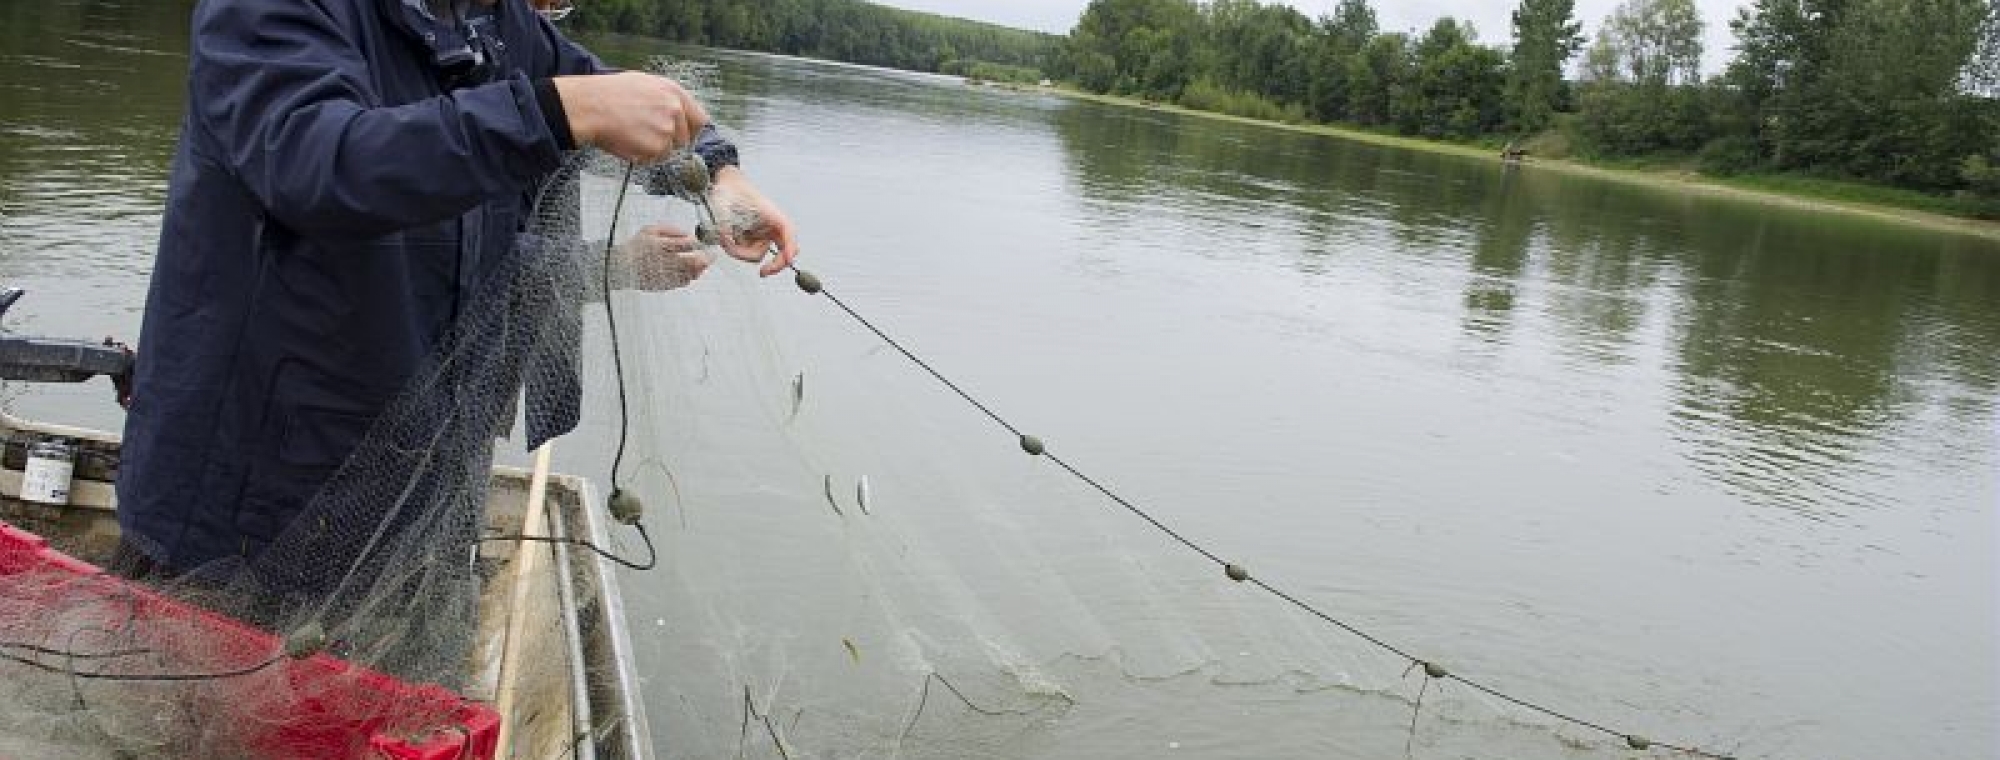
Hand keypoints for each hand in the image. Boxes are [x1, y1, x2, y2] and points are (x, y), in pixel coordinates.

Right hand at [553, 72, 707, 163]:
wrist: (591, 106)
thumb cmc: (609, 93)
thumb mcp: (644, 84)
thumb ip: (666, 99)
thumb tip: (678, 112)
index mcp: (674, 92)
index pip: (700, 119)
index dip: (690, 130)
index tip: (681, 135)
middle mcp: (675, 110)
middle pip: (685, 138)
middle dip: (669, 141)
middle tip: (646, 135)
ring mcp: (667, 130)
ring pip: (669, 150)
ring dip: (654, 149)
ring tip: (633, 135)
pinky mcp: (657, 147)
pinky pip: (655, 159)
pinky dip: (643, 156)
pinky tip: (628, 141)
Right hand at [614, 224, 711, 290]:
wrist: (621, 266)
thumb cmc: (637, 246)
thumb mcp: (650, 230)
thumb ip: (670, 229)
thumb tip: (688, 234)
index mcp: (661, 245)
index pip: (686, 244)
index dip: (698, 243)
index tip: (702, 242)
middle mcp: (664, 262)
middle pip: (692, 262)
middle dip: (706, 258)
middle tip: (712, 255)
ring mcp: (665, 275)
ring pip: (690, 274)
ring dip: (700, 268)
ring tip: (704, 263)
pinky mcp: (664, 285)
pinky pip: (683, 282)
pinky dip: (690, 276)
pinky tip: (692, 271)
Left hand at [707, 167, 799, 276]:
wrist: (723, 185)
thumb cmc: (729, 189)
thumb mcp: (723, 203)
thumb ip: (723, 222)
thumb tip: (725, 238)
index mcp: (771, 213)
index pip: (787, 231)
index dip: (790, 247)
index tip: (787, 260)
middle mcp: (770, 226)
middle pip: (782, 251)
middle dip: (771, 263)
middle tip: (763, 273)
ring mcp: (763, 233)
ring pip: (758, 254)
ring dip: (740, 252)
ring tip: (724, 239)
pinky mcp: (754, 239)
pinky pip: (748, 252)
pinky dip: (736, 249)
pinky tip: (727, 239)